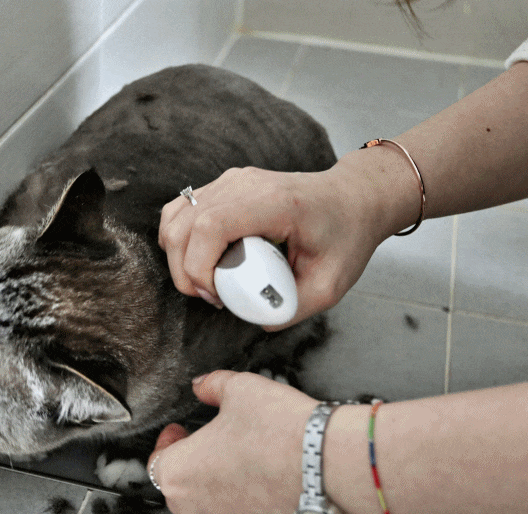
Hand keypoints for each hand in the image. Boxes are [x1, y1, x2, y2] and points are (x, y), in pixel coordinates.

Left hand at [146, 370, 319, 513]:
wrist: (330, 468)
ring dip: (218, 482)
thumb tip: (203, 385)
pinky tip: (262, 478)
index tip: (181, 430)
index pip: (157, 461)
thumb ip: (212, 386)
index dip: (169, 441)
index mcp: (178, 474)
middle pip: (181, 485)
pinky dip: (243, 501)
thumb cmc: (282, 433)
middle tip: (213, 439)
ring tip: (242, 457)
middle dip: (194, 460)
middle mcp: (194, 511)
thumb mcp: (239, 388)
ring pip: (209, 504)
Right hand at [158, 166, 387, 328]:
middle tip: (213, 297)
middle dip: (185, 272)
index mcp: (275, 202)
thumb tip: (256, 320)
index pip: (211, 226)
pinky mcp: (222, 186)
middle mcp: (245, 184)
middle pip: (184, 224)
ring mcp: (230, 180)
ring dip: (179, 257)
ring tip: (207, 280)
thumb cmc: (345, 236)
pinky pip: (181, 211)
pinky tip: (201, 259)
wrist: (352, 199)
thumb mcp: (329, 284)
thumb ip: (292, 309)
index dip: (199, 267)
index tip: (217, 296)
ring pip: (175, 217)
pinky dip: (180, 240)